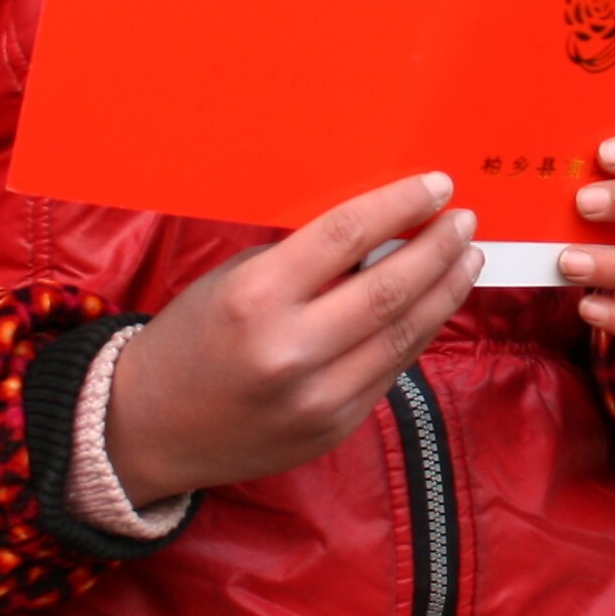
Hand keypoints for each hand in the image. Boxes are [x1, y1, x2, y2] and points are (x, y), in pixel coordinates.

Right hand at [109, 175, 479, 504]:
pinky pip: (391, 370)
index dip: (401, 205)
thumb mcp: (233, 281)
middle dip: (438, 248)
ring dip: (446, 292)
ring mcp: (317, 397)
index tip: (437, 185)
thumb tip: (381, 233)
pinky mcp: (333, 427)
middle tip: (465, 222)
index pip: (347, 235)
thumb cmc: (190, 340)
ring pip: (405, 333)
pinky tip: (433, 306)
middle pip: (391, 287)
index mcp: (255, 298)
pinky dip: (418, 332)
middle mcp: (289, 350)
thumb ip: (304, 262)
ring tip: (467, 259)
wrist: (147, 430)